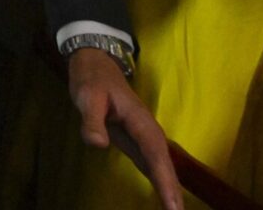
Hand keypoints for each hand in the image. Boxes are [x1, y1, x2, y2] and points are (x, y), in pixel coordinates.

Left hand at [68, 48, 183, 209]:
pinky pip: (152, 166)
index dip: (166, 182)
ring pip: (160, 168)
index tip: (175, 206)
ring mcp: (144, 139)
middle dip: (172, 192)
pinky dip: (160, 182)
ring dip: (169, 190)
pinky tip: (164, 198)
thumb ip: (92, 121)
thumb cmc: (93, 81)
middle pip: (164, 166)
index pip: (156, 156)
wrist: (97, 67)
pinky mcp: (137, 143)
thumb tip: (98, 144)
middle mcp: (148, 133)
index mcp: (141, 123)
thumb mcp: (88, 97)